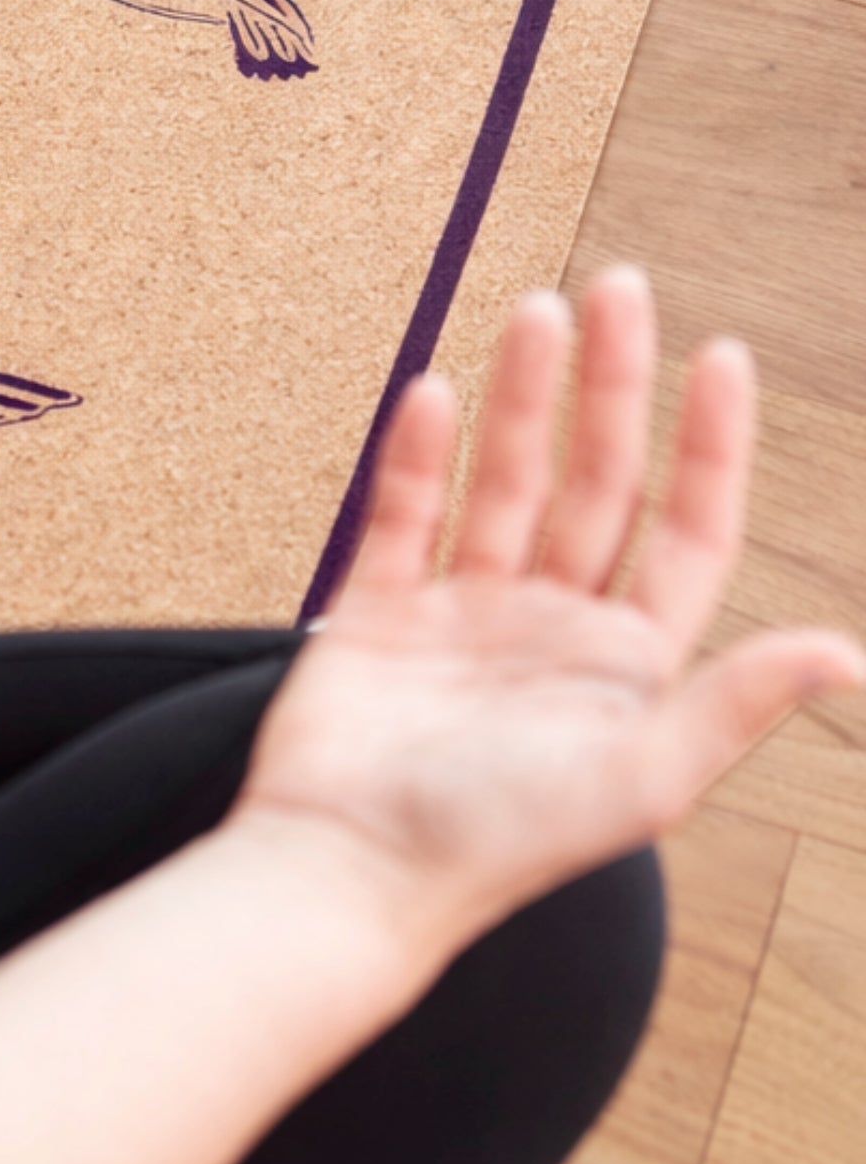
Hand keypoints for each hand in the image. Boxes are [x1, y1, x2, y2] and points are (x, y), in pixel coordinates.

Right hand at [238, 268, 862, 957]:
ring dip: (519, 398)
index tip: (719, 356)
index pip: (683, 531)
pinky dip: (416, 456)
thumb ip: (729, 706)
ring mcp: (461, 616)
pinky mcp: (377, 614)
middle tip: (616, 291)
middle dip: (611, 387)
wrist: (347, 871)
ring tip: (532, 311)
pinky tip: (433, 395)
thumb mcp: (637, 781)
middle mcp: (550, 628)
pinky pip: (402, 516)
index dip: (708, 444)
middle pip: (595, 482)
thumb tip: (847, 653)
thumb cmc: (492, 846)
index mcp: (625, 665)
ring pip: (501, 482)